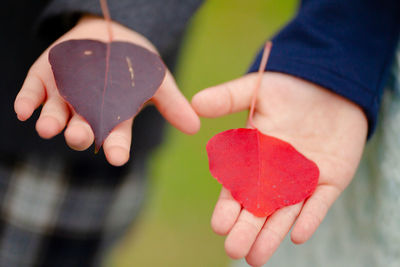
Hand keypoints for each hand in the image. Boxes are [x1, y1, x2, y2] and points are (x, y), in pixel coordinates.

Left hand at [14, 16, 199, 165]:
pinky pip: (33, 93)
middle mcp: (87, 112)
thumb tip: (196, 127)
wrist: (110, 36)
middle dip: (81, 134)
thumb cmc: (135, 63)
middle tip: (81, 137)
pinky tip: (24, 110)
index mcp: (114, 117)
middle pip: (83, 129)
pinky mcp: (45, 79)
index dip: (117, 147)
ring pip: (56, 116)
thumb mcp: (157, 80)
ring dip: (52, 123)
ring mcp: (65, 97)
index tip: (118, 158)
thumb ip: (172, 103)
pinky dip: (27, 101)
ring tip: (49, 128)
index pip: (117, 137)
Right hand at [192, 72, 366, 265]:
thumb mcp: (257, 89)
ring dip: (272, 234)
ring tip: (256, 258)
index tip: (218, 224)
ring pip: (285, 212)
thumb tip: (194, 103)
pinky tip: (298, 235)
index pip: (237, 186)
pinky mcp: (330, 179)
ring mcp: (303, 178)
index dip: (228, 205)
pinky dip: (310, 218)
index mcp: (255, 156)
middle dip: (246, 229)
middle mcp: (276, 173)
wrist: (331, 85)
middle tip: (233, 251)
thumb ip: (227, 98)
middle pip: (258, 207)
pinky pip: (319, 203)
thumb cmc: (291, 87)